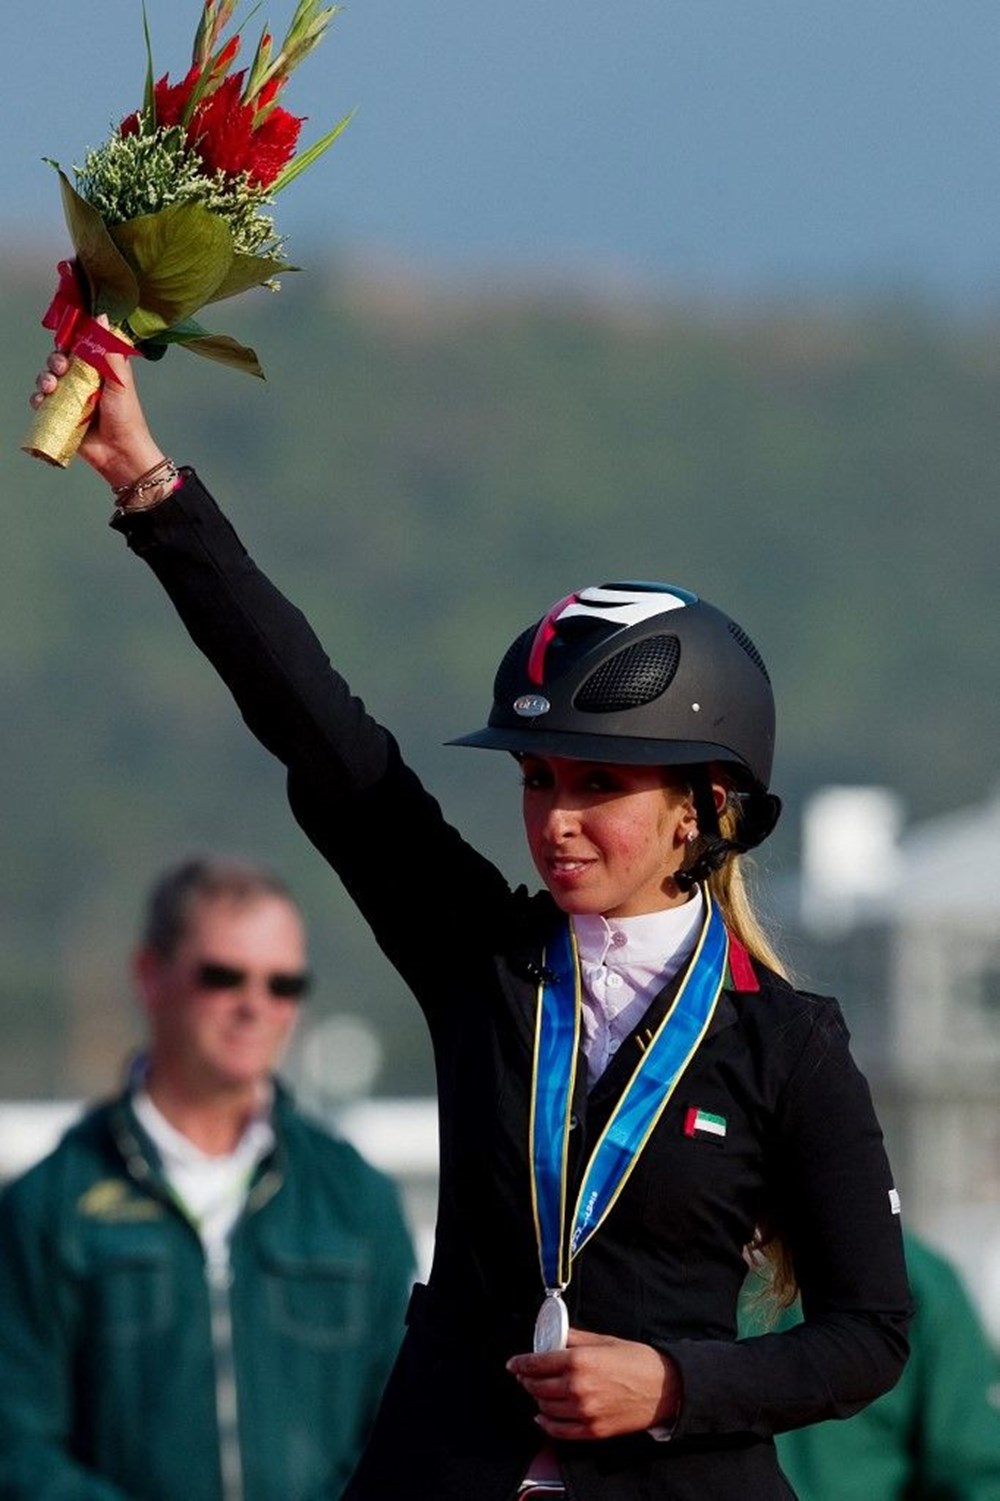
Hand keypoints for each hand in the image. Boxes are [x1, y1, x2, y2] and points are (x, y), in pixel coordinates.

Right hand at [30, 330, 166, 491]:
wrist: (121, 453)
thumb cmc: (126, 417)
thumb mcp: (120, 380)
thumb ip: (110, 350)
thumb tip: (102, 317)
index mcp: (99, 370)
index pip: (78, 348)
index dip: (69, 342)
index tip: (67, 343)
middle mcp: (83, 382)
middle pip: (59, 362)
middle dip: (55, 361)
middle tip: (62, 368)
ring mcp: (71, 399)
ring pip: (48, 380)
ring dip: (44, 378)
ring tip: (51, 386)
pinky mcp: (61, 416)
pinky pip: (42, 403)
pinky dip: (38, 399)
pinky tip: (43, 400)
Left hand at [506, 1327, 680, 1440]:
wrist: (664, 1388)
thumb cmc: (637, 1361)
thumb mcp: (605, 1341)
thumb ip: (576, 1339)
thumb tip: (555, 1335)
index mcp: (580, 1361)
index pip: (537, 1364)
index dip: (521, 1364)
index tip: (513, 1364)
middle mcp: (578, 1388)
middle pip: (537, 1387)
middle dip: (527, 1381)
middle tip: (525, 1376)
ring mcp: (585, 1412)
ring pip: (545, 1409)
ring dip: (537, 1400)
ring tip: (538, 1392)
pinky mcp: (592, 1430)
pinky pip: (559, 1431)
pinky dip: (546, 1424)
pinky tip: (543, 1418)